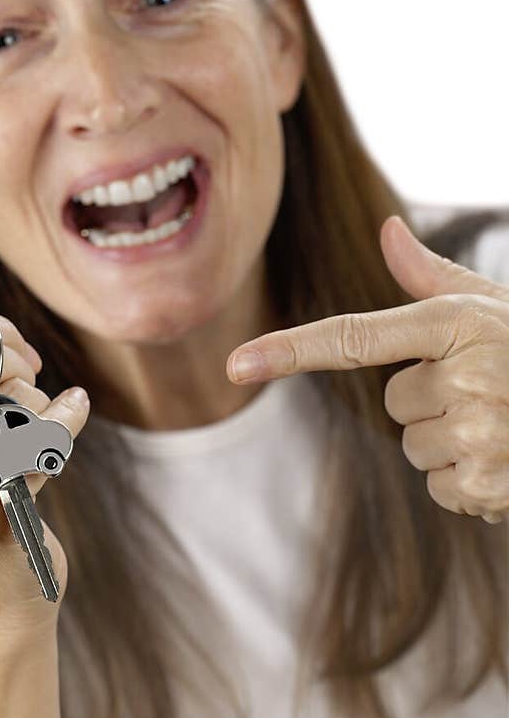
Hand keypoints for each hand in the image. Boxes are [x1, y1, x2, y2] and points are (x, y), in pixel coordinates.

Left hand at [226, 215, 508, 523]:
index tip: (236, 363)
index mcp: (454, 322)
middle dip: (433, 402)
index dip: (289, 350)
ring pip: (417, 447)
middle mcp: (464, 372)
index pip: (353, 336)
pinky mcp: (487, 481)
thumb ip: (432, 278)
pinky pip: (442, 487)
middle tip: (490, 391)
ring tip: (505, 423)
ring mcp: (478, 429)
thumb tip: (386, 231)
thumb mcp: (493, 307)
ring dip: (453, 443)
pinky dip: (472, 480)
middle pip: (394, 404)